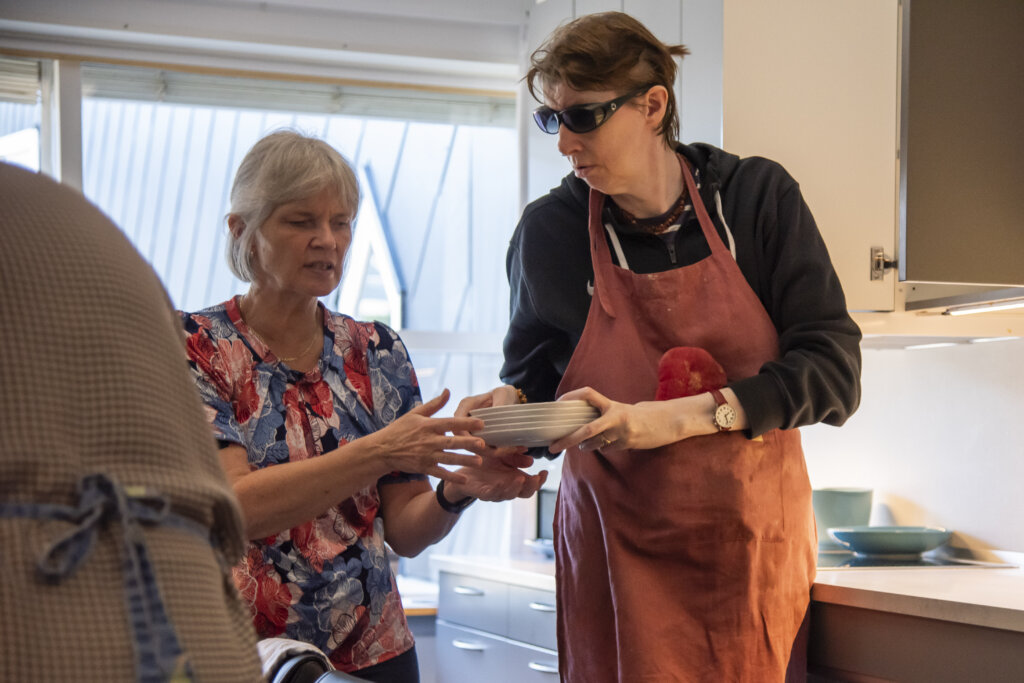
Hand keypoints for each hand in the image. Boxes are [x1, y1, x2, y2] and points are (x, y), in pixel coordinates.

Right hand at [371, 389, 484, 480]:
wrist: (382, 449)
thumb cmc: (400, 429)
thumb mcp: (415, 413)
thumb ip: (434, 404)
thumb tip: (448, 391)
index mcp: (428, 425)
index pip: (450, 422)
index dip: (466, 422)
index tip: (481, 423)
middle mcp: (429, 440)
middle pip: (451, 441)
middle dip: (467, 443)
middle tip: (483, 444)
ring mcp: (426, 455)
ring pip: (448, 458)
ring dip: (464, 460)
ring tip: (479, 462)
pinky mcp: (423, 467)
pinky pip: (440, 473)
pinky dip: (451, 477)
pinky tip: (464, 480)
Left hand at [444, 457, 548, 502]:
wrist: (463, 470)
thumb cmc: (486, 463)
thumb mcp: (503, 456)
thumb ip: (515, 456)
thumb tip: (531, 457)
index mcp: (515, 479)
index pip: (532, 484)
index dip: (540, 481)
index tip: (545, 471)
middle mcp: (508, 487)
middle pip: (525, 493)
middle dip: (532, 486)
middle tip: (536, 478)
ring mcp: (496, 492)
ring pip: (509, 494)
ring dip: (515, 488)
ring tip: (520, 479)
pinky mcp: (482, 493)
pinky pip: (491, 494)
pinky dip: (498, 489)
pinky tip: (501, 482)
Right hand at [454, 385, 531, 468]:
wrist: (510, 400)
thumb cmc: (504, 394)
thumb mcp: (503, 393)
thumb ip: (499, 403)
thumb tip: (497, 417)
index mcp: (466, 406)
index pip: (457, 423)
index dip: (465, 435)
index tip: (481, 442)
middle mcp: (465, 420)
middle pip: (463, 439)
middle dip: (480, 449)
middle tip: (497, 451)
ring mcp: (471, 431)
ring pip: (474, 447)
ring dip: (491, 452)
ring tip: (511, 450)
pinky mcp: (480, 439)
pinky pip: (484, 449)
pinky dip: (497, 452)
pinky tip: (513, 450)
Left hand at [546, 386, 697, 453]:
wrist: (667, 421)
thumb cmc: (641, 415)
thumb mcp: (621, 409)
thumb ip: (603, 414)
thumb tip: (579, 423)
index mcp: (613, 404)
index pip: (588, 395)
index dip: (571, 396)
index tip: (558, 403)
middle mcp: (616, 417)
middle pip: (585, 430)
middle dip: (568, 439)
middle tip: (553, 447)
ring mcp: (622, 432)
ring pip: (595, 443)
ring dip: (585, 446)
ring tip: (584, 444)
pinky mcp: (628, 444)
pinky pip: (607, 449)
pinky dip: (604, 448)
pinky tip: (612, 443)